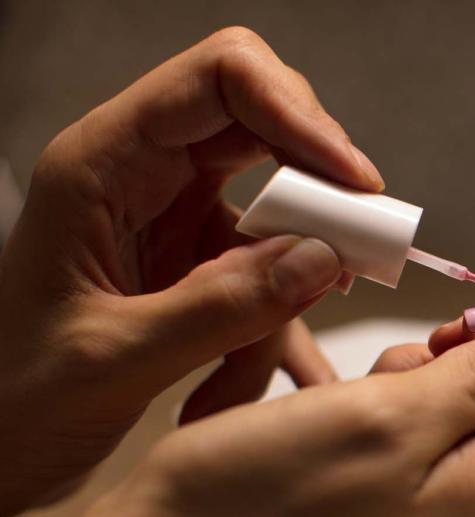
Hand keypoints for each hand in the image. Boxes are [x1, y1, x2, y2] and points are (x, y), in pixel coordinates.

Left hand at [0, 27, 379, 516]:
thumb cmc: (14, 398)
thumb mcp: (114, 360)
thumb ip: (219, 308)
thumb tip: (322, 258)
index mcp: (102, 165)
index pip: (221, 80)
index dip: (299, 115)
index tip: (355, 185)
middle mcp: (144, 175)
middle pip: (268, 129)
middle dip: (322, 194)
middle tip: (360, 257)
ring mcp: (176, 217)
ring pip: (281, 217)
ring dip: (288, 297)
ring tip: (245, 380)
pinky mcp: (199, 263)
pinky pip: (271, 278)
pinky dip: (271, 336)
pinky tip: (227, 394)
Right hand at [91, 332, 474, 516]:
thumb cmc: (268, 498)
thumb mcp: (393, 415)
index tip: (464, 331)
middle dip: (471, 370)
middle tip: (395, 373)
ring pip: (468, 432)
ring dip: (421, 395)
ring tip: (351, 400)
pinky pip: (423, 466)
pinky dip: (389, 430)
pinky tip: (333, 425)